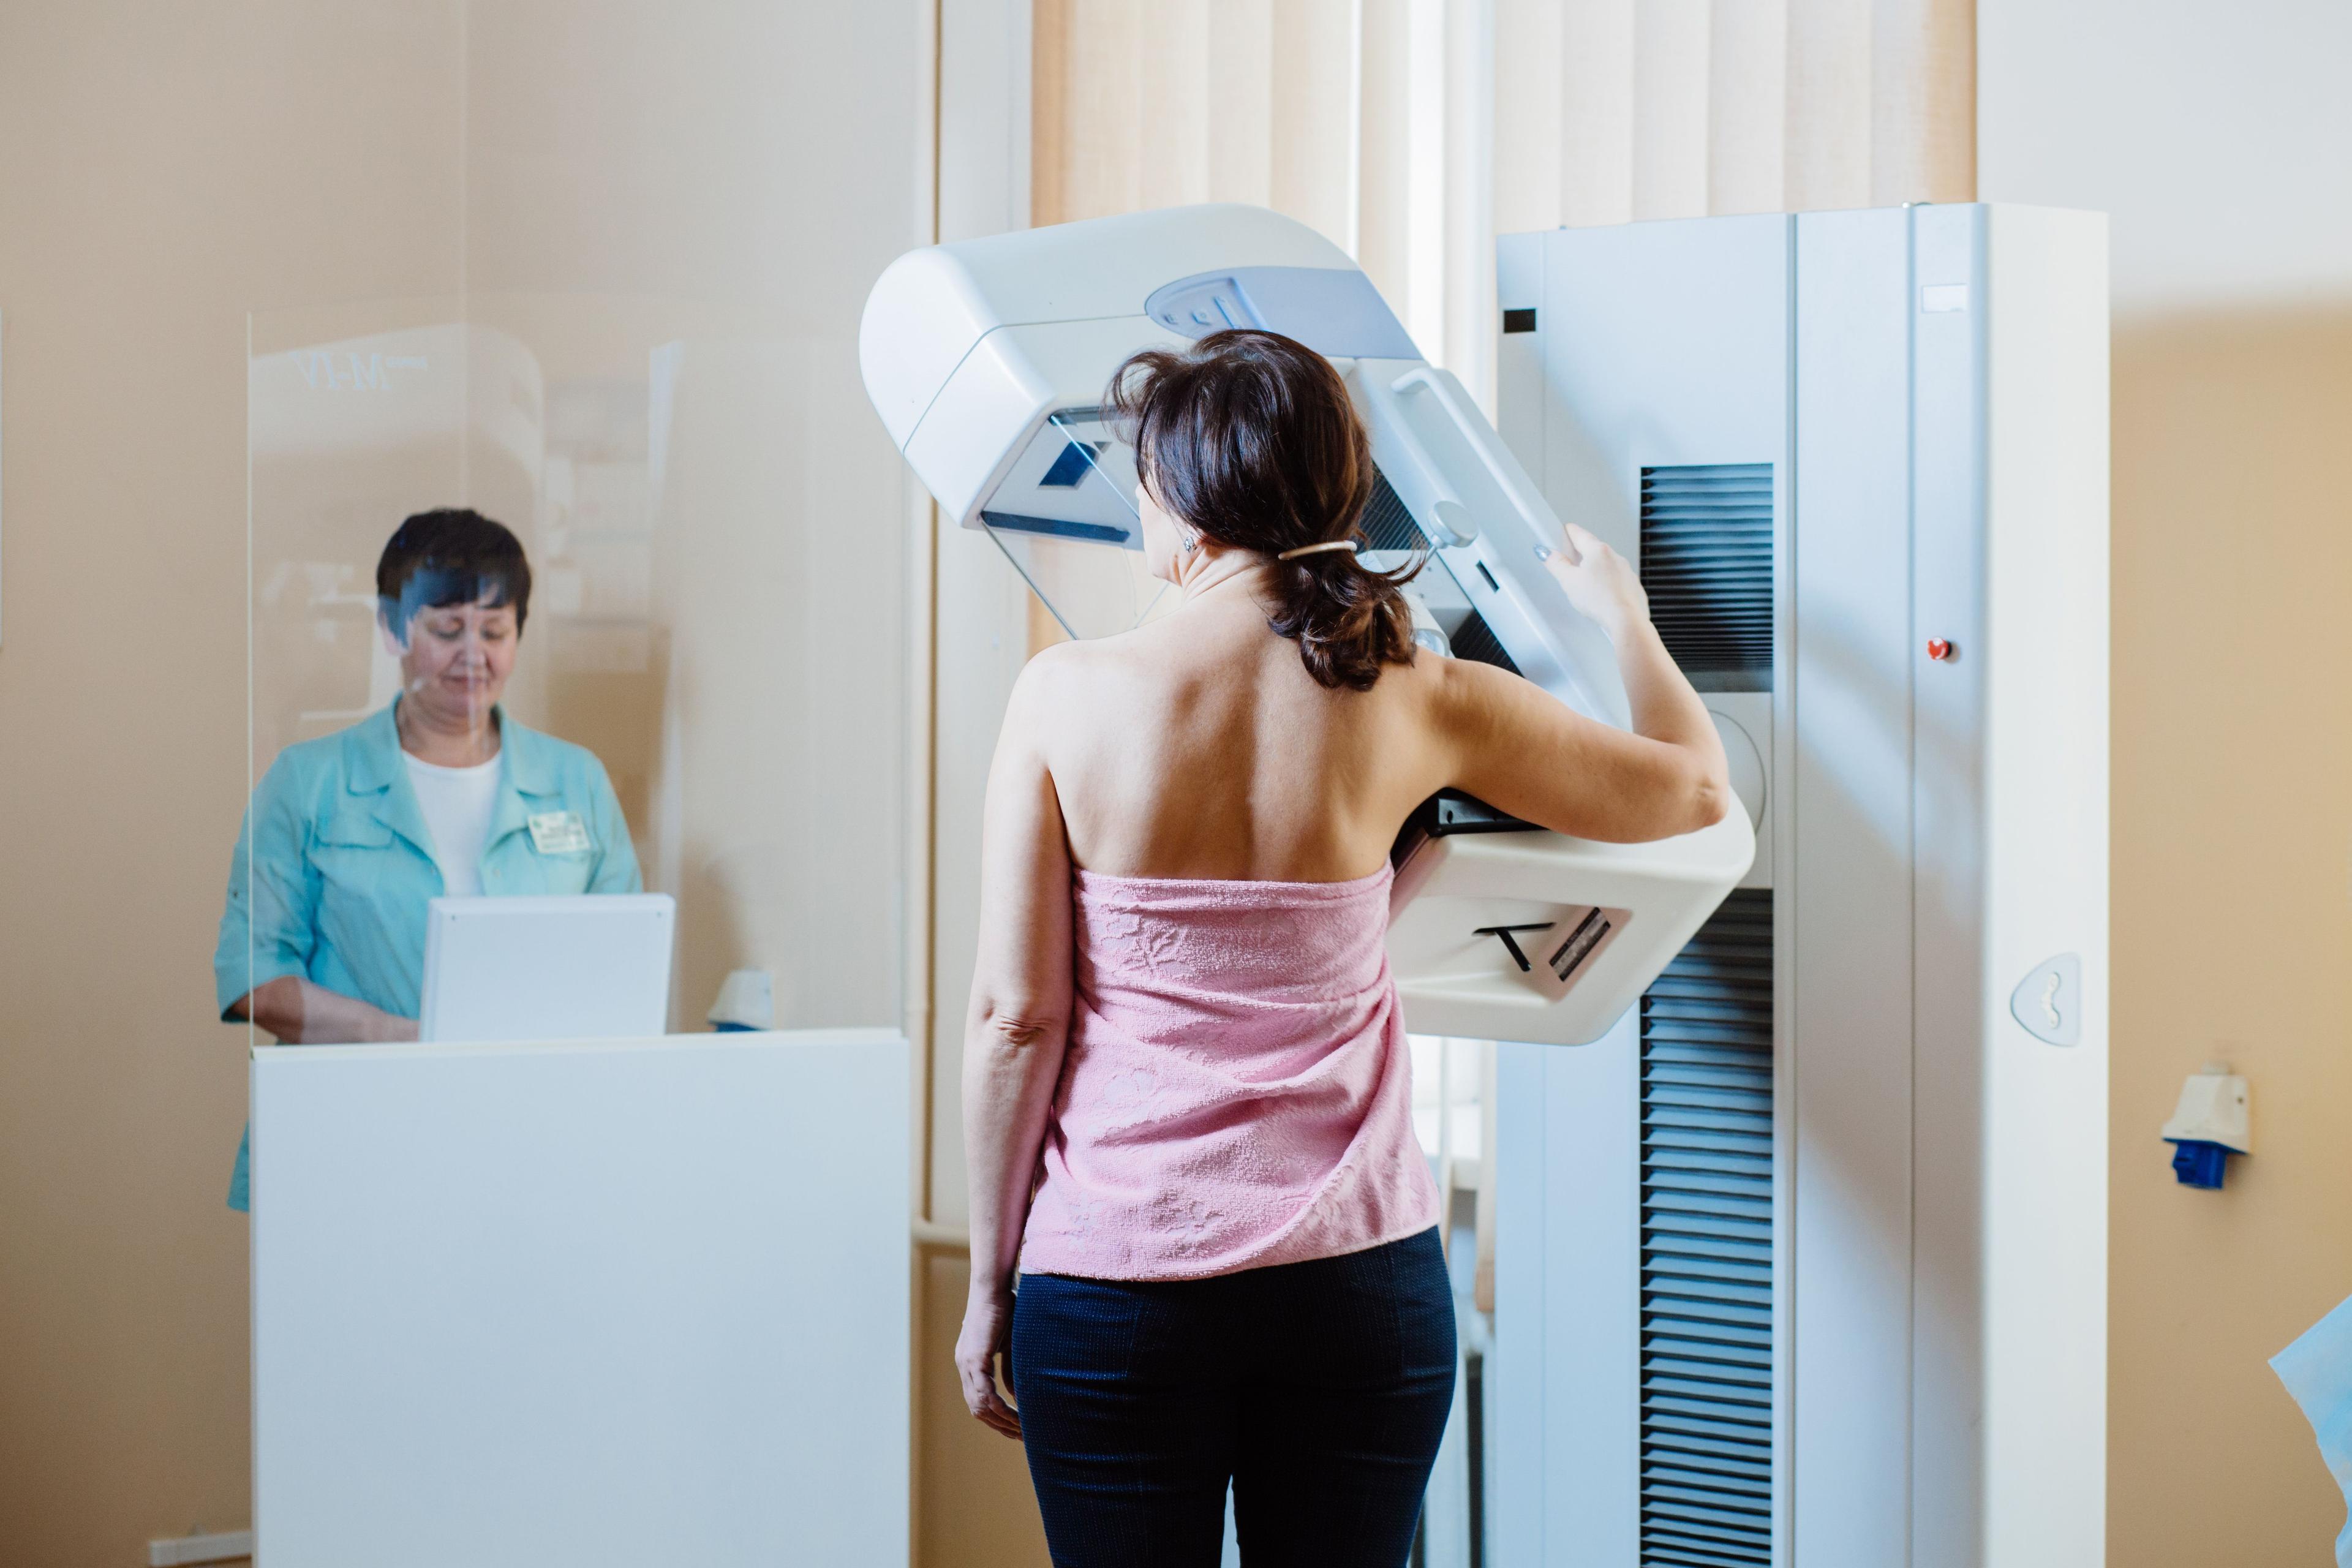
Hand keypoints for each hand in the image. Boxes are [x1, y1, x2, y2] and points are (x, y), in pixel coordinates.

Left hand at [955, 1285, 1021, 1439]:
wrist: (994, 1285)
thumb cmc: (1006, 1308)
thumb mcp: (1010, 1345)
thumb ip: (1010, 1370)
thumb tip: (1015, 1397)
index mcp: (970, 1362)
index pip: (978, 1400)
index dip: (995, 1418)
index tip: (1015, 1429)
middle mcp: (964, 1366)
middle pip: (977, 1409)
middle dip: (999, 1426)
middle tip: (1021, 1437)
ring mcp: (966, 1363)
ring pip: (980, 1406)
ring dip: (1002, 1421)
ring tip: (1023, 1430)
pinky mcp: (974, 1358)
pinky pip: (985, 1394)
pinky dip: (1000, 1408)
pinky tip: (1016, 1416)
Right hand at [1539, 520, 1647, 641]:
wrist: (1626, 621)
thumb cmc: (1600, 600)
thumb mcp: (1569, 581)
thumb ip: (1557, 564)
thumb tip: (1547, 553)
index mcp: (1598, 551)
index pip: (1580, 534)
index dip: (1569, 532)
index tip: (1565, 531)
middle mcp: (1615, 557)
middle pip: (1594, 549)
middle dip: (1582, 554)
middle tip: (1570, 564)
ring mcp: (1627, 572)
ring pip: (1607, 566)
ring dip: (1596, 571)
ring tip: (1586, 587)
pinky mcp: (1633, 587)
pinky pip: (1617, 581)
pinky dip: (1609, 585)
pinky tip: (1602, 598)